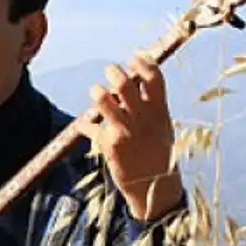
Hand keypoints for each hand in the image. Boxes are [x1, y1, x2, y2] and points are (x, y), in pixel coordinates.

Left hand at [77, 56, 182, 221]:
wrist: (153, 187)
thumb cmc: (156, 152)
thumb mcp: (161, 126)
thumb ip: (149, 104)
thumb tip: (135, 80)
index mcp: (160, 111)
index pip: (154, 78)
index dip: (143, 63)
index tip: (134, 57)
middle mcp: (143, 119)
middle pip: (125, 84)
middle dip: (114, 72)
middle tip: (110, 71)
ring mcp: (125, 131)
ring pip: (103, 100)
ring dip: (97, 92)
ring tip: (96, 92)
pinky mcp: (109, 144)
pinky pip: (90, 127)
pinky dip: (85, 125)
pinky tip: (84, 127)